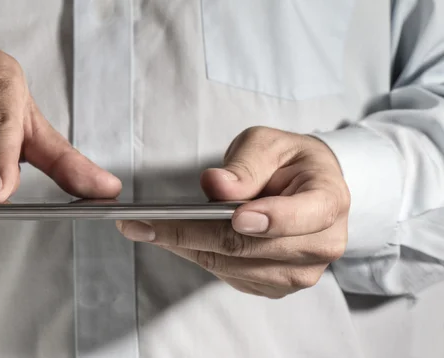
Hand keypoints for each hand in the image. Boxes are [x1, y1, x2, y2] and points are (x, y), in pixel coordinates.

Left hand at [117, 127, 349, 297]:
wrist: (305, 188)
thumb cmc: (288, 161)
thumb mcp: (269, 144)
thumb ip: (246, 164)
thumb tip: (217, 186)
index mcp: (329, 200)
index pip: (302, 217)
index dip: (269, 219)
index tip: (234, 215)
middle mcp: (322, 244)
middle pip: (250, 247)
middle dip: (191, 233)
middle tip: (143, 223)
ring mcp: (300, 272)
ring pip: (232, 266)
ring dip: (185, 247)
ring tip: (146, 228)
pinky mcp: (275, 286)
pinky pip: (228, 276)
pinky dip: (197, 256)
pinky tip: (176, 238)